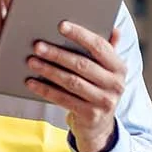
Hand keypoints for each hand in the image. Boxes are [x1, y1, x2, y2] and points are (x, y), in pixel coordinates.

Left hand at [25, 21, 126, 151]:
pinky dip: (45, 90)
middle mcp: (116, 84)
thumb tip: (114, 29)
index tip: (61, 25)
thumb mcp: (107, 70)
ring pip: (71, 82)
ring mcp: (104, 101)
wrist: (100, 126)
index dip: (80, 34)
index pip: (100, 46)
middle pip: (82, 64)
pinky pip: (63, 99)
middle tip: (38, 46)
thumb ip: (108, 50)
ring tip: (31, 62)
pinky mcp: (90, 115)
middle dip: (57, 54)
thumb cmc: (98, 89)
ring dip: (49, 71)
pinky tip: (31, 82)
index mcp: (119, 67)